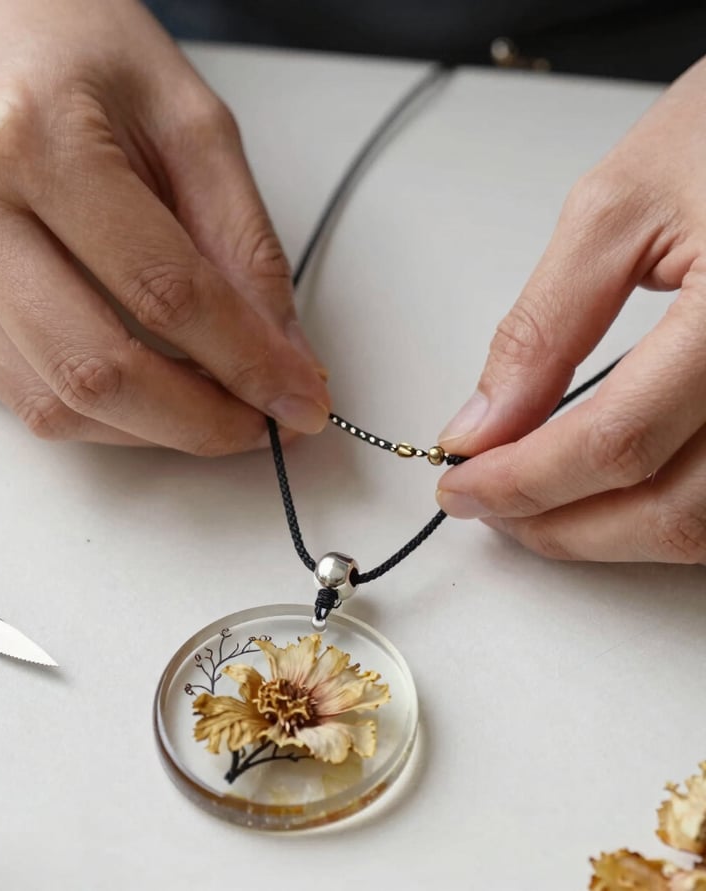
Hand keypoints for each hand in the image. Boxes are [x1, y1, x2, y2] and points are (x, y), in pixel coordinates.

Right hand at [0, 0, 328, 452]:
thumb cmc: (67, 39)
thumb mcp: (185, 116)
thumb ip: (240, 238)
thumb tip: (278, 349)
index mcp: (37, 142)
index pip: (169, 295)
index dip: (249, 364)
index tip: (299, 400)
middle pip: (99, 372)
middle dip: (199, 422)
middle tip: (259, 424)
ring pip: (51, 402)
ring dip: (148, 428)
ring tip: (209, 407)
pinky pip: (15, 390)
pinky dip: (95, 411)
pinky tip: (145, 389)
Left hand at [435, 56, 705, 563]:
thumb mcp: (617, 209)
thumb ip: (543, 328)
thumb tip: (482, 423)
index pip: (618, 443)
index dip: (525, 480)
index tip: (461, 485)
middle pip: (668, 509)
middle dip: (558, 524)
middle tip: (487, 504)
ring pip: (702, 525)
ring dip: (606, 531)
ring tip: (531, 502)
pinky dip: (656, 509)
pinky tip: (604, 489)